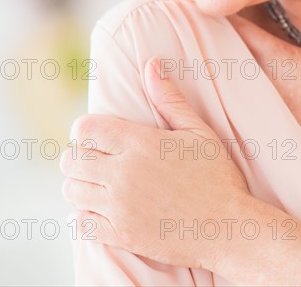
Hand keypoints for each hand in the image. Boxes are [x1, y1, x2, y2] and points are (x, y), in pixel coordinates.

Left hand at [60, 57, 251, 270]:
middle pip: (71, 160)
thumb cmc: (217, 176)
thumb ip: (169, 99)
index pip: (85, 129)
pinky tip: (100, 208)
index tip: (98, 135)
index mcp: (140, 144)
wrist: (229, 227)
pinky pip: (80, 224)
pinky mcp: (120, 236)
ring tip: (100, 182)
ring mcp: (119, 208)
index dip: (86, 129)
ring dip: (80, 184)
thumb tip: (152, 64)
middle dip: (79, 155)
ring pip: (71, 191)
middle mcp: (123, 175)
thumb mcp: (198, 131)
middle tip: (99, 158)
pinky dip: (83, 215)